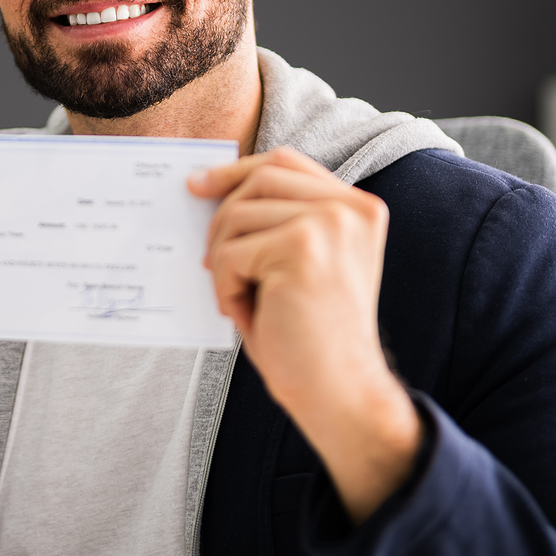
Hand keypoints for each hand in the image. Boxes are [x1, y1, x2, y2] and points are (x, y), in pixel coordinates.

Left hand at [190, 147, 421, 522]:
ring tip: (240, 297)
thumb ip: (276, 220)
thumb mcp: (300, 263)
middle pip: (259, 179)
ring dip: (224, 259)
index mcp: (357, 208)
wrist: (340, 393)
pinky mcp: (302, 249)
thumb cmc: (311, 335)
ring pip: (238, 214)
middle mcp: (351, 208)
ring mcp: (329, 224)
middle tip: (214, 264)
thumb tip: (208, 187)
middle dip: (223, 218)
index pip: (285, 162)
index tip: (198, 184)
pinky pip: (231, 252)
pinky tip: (243, 313)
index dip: (237, 170)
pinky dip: (225, 286)